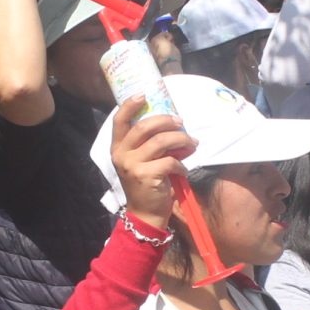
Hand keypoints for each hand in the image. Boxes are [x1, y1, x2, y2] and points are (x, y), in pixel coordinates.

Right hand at [108, 96, 195, 230]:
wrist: (145, 214)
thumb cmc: (146, 184)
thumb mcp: (139, 161)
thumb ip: (147, 144)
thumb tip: (171, 123)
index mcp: (117, 148)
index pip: (119, 121)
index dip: (130, 105)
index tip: (144, 95)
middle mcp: (121, 155)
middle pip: (144, 127)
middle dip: (167, 121)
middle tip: (181, 123)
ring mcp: (132, 165)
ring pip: (161, 142)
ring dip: (181, 140)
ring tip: (192, 144)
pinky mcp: (146, 176)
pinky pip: (170, 161)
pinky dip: (181, 164)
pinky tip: (183, 170)